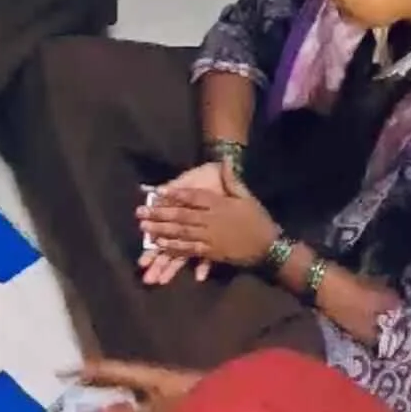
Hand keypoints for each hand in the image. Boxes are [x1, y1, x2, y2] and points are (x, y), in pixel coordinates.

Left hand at [140, 160, 276, 271]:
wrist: (269, 246)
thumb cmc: (258, 220)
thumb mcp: (247, 196)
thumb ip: (232, 179)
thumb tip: (225, 159)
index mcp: (220, 204)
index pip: (193, 197)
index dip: (175, 194)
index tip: (158, 192)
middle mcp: (212, 220)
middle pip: (182, 215)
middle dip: (160, 213)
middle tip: (141, 212)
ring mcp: (210, 237)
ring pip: (182, 232)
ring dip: (162, 230)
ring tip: (144, 227)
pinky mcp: (211, 252)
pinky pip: (189, 249)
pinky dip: (174, 246)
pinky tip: (160, 244)